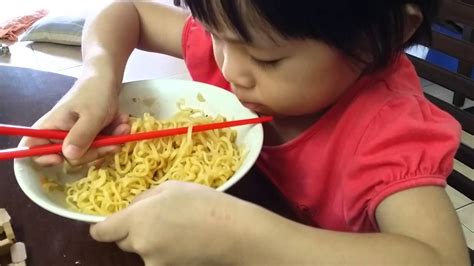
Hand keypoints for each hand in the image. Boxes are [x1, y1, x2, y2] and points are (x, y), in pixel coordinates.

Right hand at [26, 76, 129, 165]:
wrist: (108, 78)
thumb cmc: (96, 92)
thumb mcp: (92, 115)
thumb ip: (81, 136)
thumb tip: (68, 157)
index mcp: (50, 126)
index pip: (34, 147)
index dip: (43, 158)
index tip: (61, 159)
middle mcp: (59, 133)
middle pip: (71, 156)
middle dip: (96, 150)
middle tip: (116, 141)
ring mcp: (75, 134)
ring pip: (90, 152)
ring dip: (110, 141)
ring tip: (124, 126)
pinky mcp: (88, 134)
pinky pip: (99, 144)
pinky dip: (113, 136)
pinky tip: (122, 124)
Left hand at [90, 181, 246, 265]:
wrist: (232, 232)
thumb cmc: (202, 202)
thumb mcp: (170, 187)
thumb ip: (143, 198)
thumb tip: (132, 208)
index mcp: (136, 220)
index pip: (101, 232)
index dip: (103, 226)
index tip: (112, 221)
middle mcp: (140, 245)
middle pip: (122, 241)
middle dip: (131, 230)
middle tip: (154, 217)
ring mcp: (154, 262)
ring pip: (142, 250)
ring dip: (150, 240)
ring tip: (175, 227)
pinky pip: (157, 258)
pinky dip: (164, 250)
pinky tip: (183, 240)